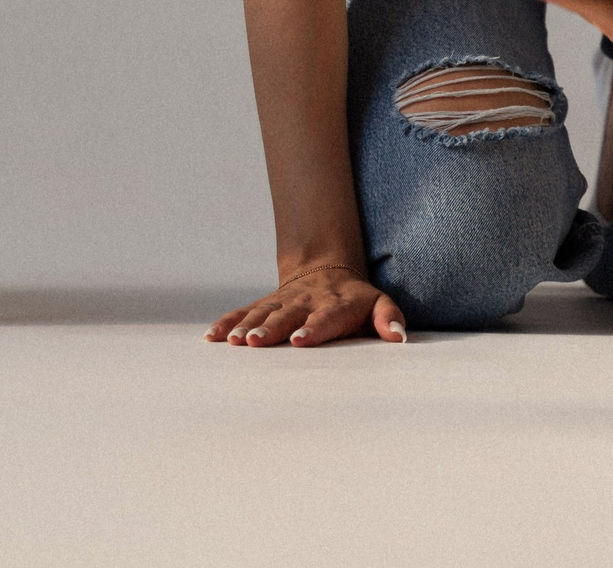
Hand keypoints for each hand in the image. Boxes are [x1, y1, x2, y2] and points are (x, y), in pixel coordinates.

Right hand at [207, 265, 404, 348]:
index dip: (312, 329)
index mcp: (334, 304)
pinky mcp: (265, 303)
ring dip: (246, 326)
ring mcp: (282, 301)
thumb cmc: (355, 298)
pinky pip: (243, 311)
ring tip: (234, 341)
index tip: (299, 341)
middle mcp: (305, 302)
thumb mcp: (378, 303)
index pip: (324, 317)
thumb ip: (390, 318)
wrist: (325, 269)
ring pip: (262, 313)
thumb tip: (399, 337)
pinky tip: (213, 336)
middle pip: (286, 315)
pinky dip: (227, 322)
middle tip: (256, 343)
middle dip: (271, 329)